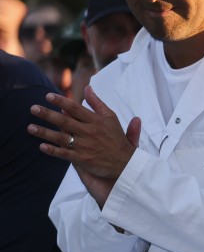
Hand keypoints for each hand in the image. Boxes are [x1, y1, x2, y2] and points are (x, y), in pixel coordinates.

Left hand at [29, 87, 140, 204]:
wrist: (125, 163)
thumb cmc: (117, 138)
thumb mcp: (111, 118)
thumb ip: (98, 103)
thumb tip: (88, 88)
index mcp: (96, 121)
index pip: (75, 108)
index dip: (61, 102)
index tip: (48, 96)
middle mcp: (89, 132)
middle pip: (64, 121)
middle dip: (47, 114)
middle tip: (33, 108)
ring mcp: (85, 146)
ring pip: (61, 137)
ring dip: (44, 132)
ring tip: (30, 127)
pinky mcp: (83, 159)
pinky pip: (65, 154)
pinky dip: (53, 150)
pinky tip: (41, 146)